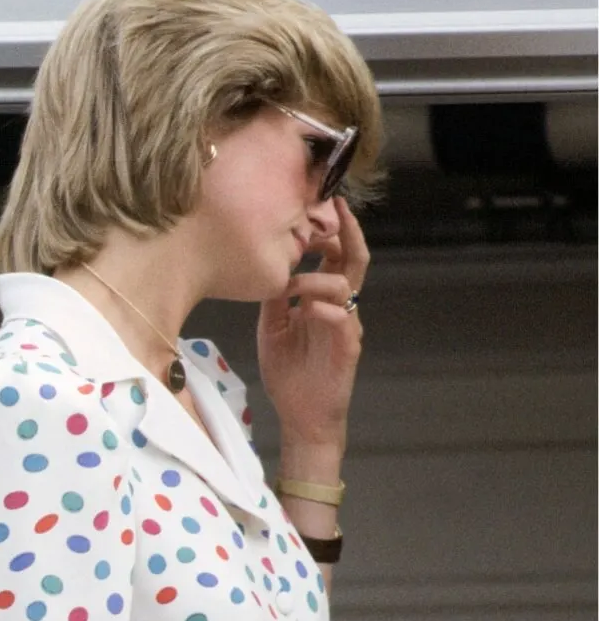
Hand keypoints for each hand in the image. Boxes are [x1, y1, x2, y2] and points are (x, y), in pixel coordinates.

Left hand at [258, 197, 367, 452]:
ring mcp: (346, 326)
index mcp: (323, 300)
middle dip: (346, 234)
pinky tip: (301, 310)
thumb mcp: (271, 327)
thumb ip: (273, 298)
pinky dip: (321, 308)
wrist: (302, 415)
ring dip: (316, 279)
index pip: (335, 257)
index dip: (331, 231)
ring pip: (345, 286)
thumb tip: (266, 267)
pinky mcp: (347, 348)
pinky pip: (341, 319)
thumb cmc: (289, 372)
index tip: (320, 205)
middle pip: (355, 261)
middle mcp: (341, 308)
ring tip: (291, 287)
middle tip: (334, 210)